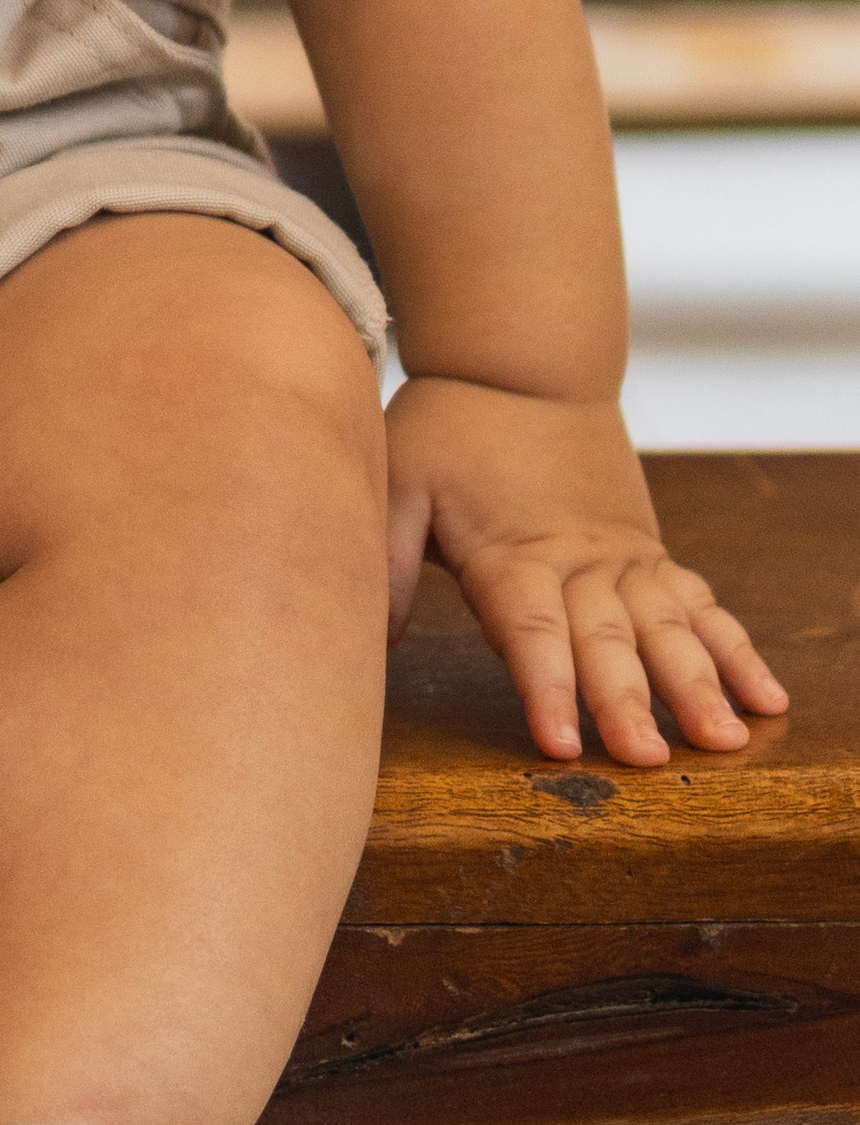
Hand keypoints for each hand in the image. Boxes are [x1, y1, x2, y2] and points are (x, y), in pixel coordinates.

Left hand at [385, 375, 787, 769]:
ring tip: (726, 738)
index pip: (532, 631)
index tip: (562, 745)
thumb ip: (384, 558)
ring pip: (669, 627)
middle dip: (629, 703)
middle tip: (650, 762)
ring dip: (699, 684)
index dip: (547, 688)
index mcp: (514, 552)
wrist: (524, 362)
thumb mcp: (398, 480)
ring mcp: (624, 556)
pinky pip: (700, 605)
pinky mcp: (649, 552)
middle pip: (608, 639)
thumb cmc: (451, 424)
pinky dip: (734, 650)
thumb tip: (362, 638)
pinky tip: (761, 696)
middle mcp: (579, 560)